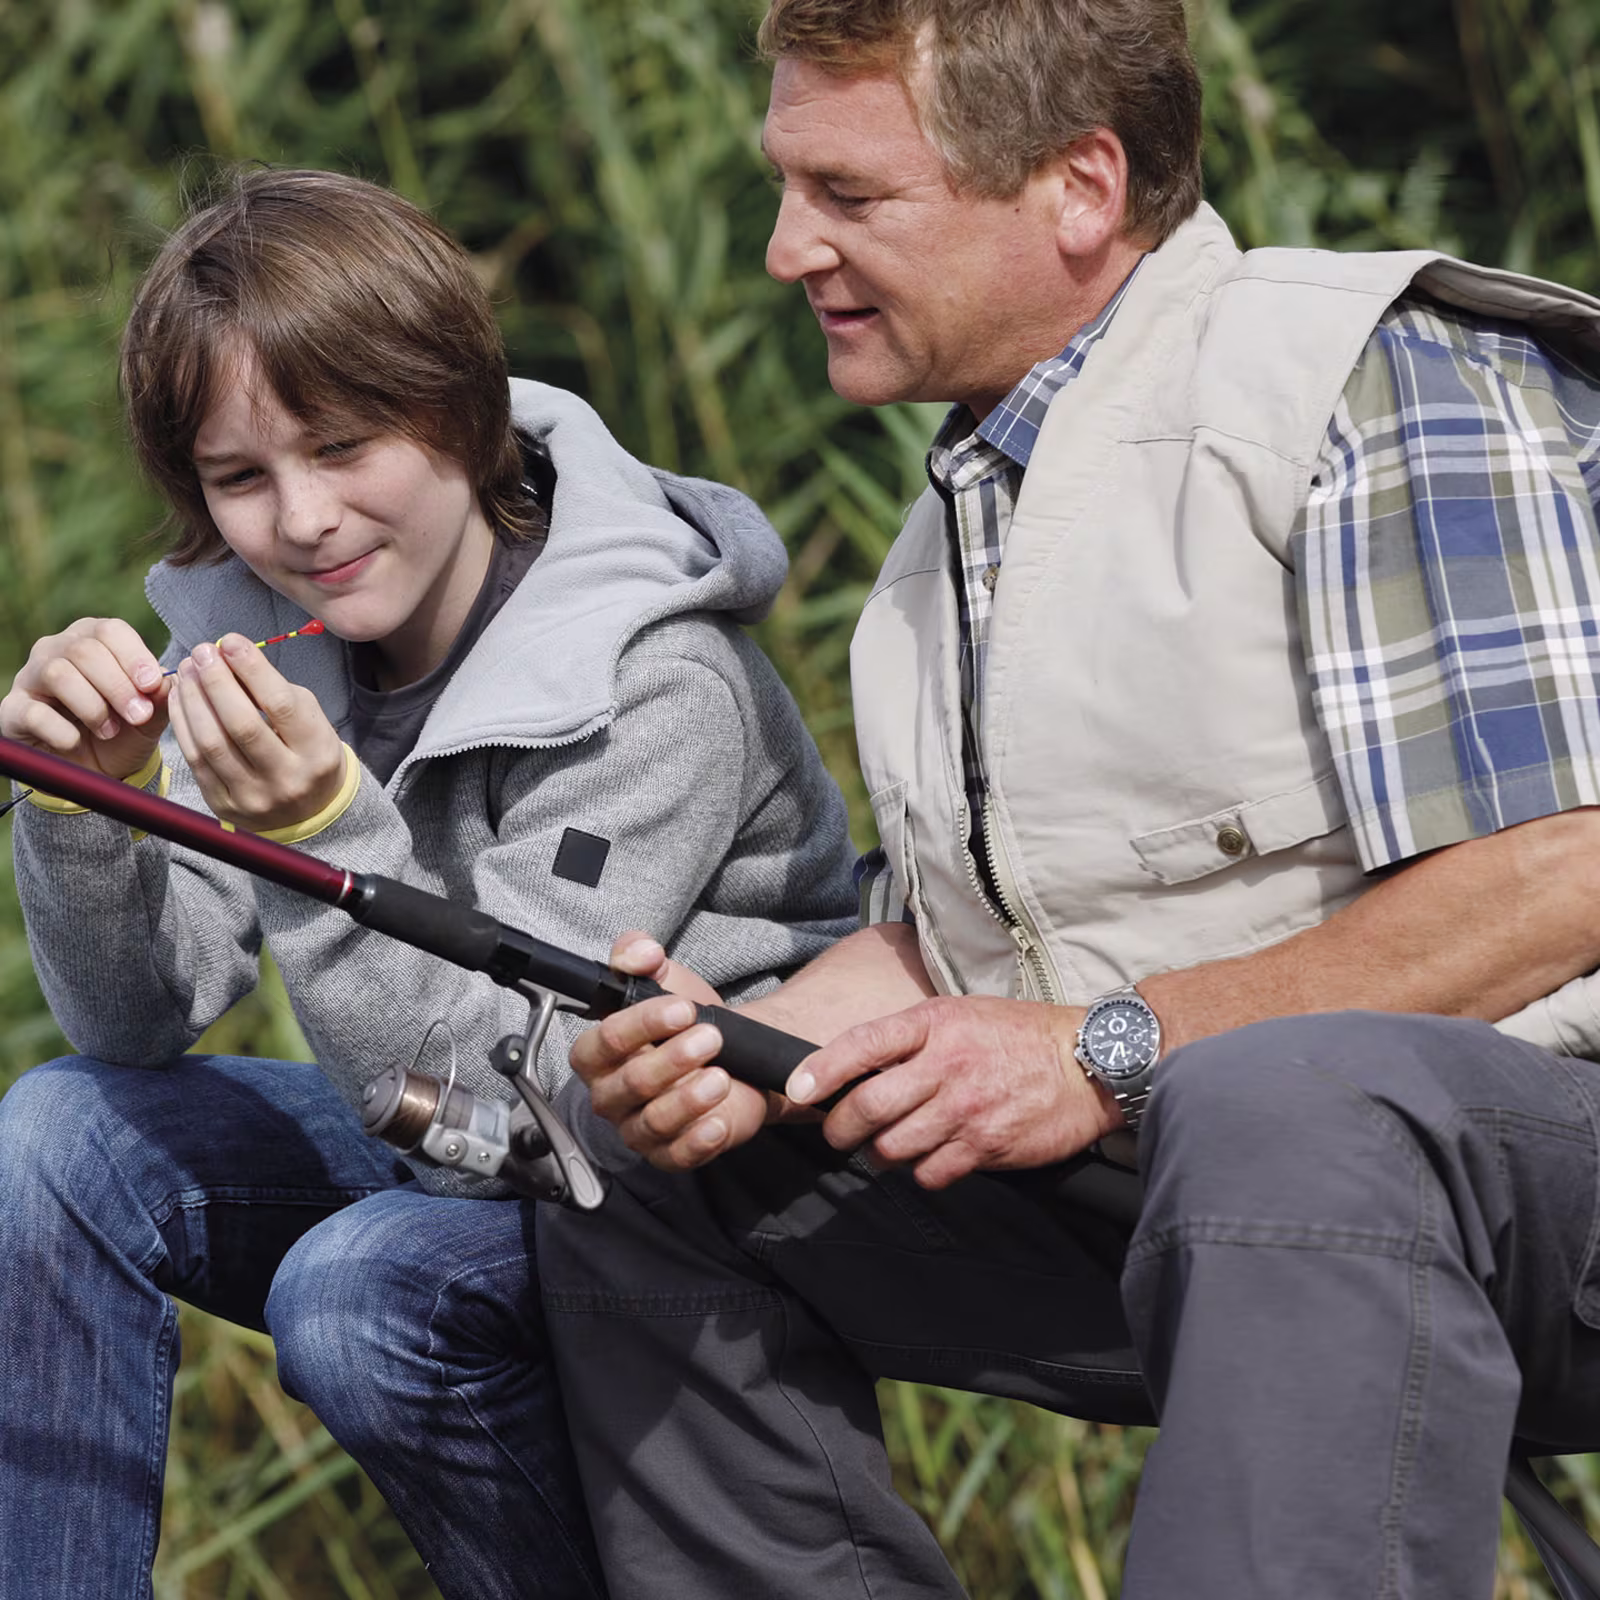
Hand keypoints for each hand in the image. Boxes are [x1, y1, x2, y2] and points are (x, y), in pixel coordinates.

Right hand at [0, 618, 169, 779]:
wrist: (99, 770)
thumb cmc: (126, 731)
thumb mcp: (152, 715)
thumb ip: (160, 696)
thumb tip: (166, 680)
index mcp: (93, 640)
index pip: (110, 631)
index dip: (134, 657)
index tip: (152, 685)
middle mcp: (56, 650)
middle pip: (84, 650)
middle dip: (118, 686)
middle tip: (138, 716)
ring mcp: (30, 678)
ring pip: (57, 673)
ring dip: (92, 706)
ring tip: (110, 731)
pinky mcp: (13, 710)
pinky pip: (33, 712)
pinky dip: (62, 731)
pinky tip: (76, 742)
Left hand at [166, 634, 345, 831]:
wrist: (308, 811)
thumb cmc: (307, 753)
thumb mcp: (310, 720)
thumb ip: (275, 691)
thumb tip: (230, 655)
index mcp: (317, 752)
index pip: (280, 704)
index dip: (251, 668)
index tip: (230, 642)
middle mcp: (287, 778)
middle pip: (242, 724)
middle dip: (216, 681)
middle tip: (202, 652)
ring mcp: (254, 796)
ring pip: (212, 743)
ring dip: (193, 700)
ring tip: (187, 670)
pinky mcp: (225, 805)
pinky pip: (195, 760)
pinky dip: (183, 724)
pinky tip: (180, 698)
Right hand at [570, 932, 779, 1170]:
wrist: (729, 1052)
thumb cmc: (685, 1021)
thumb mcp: (664, 978)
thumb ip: (639, 956)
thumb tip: (641, 950)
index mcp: (598, 1054)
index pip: (604, 1042)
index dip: (642, 1024)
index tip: (682, 1008)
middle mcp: (611, 1094)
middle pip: (630, 1083)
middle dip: (673, 1059)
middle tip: (711, 1037)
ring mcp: (638, 1128)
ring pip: (653, 1121)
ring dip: (689, 1098)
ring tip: (720, 1076)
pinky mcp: (669, 1154)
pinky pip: (677, 1155)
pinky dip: (699, 1140)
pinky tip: (719, 1121)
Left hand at [785, 994, 1120, 1189]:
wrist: (1087, 1062)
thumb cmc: (1016, 1036)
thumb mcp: (960, 1014)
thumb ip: (911, 1037)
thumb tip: (856, 1068)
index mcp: (934, 1023)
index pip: (862, 1044)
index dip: (821, 1069)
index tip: (796, 1088)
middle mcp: (945, 1064)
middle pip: (867, 1106)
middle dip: (839, 1127)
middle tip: (838, 1133)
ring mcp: (965, 1108)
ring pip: (893, 1146)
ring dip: (881, 1153)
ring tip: (889, 1145)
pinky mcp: (986, 1145)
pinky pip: (930, 1172)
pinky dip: (922, 1171)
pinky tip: (932, 1157)